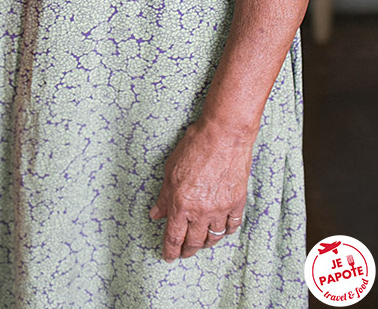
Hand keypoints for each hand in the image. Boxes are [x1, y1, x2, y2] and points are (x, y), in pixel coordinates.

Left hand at [149, 119, 251, 260]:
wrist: (224, 135)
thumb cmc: (195, 146)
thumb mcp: (170, 169)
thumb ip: (164, 196)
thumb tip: (156, 214)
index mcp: (182, 204)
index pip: (174, 236)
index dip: (170, 250)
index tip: (168, 257)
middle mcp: (201, 212)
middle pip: (194, 242)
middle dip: (187, 250)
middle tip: (183, 254)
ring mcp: (221, 209)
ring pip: (213, 238)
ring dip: (205, 243)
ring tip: (200, 243)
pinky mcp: (237, 203)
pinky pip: (232, 226)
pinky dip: (225, 232)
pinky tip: (220, 230)